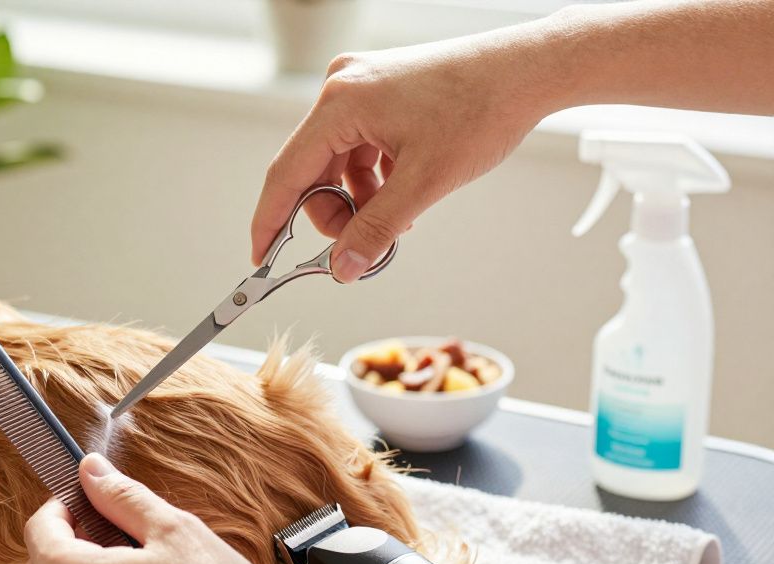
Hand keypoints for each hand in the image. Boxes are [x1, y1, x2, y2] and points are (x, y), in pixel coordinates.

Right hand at [251, 27, 558, 281]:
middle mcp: (341, 88)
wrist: (528, 70)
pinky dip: (373, 179)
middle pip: (310, 171)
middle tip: (361, 245)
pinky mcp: (378, 92)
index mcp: (340, 103)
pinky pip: (357, 148)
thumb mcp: (425, 183)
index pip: (286, 173)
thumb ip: (376, 229)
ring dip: (358, 200)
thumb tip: (342, 267)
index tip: (261, 258)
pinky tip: (402, 194)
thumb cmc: (483, 107)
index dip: (271, 222)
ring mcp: (359, 87)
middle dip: (333, 214)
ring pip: (336, 163)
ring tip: (396, 219)